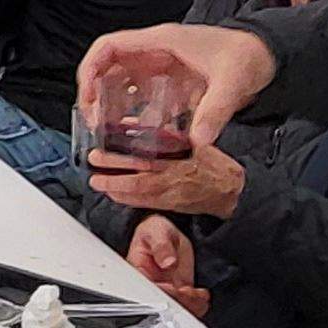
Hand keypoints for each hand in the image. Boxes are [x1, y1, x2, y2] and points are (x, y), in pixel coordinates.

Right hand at [75, 23, 275, 145]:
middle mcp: (156, 51)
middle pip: (109, 66)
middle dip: (95, 93)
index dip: (90, 69)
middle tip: (95, 123)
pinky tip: (137, 135)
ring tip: (109, 132)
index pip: (109, 46)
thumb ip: (214, 112)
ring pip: (123, 81)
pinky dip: (134, 112)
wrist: (267, 54)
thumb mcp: (231, 84)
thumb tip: (197, 141)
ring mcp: (162, 65)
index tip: (87, 97)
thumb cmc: (248, 57)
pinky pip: (142, 94)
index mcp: (161, 41)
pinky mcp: (171, 80)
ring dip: (111, 104)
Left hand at [90, 138, 243, 219]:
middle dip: (114, 170)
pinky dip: (127, 198)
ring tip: (97, 181)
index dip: (126, 150)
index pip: (150, 152)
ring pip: (139, 191)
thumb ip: (164, 132)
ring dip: (115, 187)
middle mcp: (174, 176)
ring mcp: (171, 192)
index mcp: (181, 156)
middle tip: (95, 163)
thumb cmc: (213, 164)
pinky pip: (144, 203)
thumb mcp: (194, 141)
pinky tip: (113, 193)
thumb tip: (132, 123)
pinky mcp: (170, 204)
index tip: (107, 144)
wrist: (231, 191)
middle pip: (139, 174)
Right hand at [125, 217, 209, 316]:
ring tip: (199, 294)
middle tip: (189, 291)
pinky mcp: (178, 291)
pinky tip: (202, 295)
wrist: (169, 234)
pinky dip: (197, 304)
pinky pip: (187, 304)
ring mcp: (165, 289)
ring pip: (175, 307)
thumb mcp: (156, 231)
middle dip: (178, 301)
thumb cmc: (156, 232)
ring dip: (190, 305)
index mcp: (138, 271)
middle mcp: (151, 284)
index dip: (161, 292)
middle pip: (161, 302)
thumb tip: (167, 261)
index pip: (145, 289)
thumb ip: (161, 246)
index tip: (173, 288)